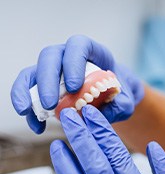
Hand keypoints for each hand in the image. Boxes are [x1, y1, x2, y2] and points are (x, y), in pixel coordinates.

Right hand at [11, 35, 143, 133]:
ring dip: (27, 92)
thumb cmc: (119, 95)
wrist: (114, 98)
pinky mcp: (46, 86)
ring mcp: (55, 71)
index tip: (73, 86)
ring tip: (28, 112)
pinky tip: (37, 126)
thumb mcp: (126, 101)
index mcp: (92, 53)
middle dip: (47, 80)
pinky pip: (31, 93)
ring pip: (33, 72)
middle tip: (50, 104)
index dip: (73, 62)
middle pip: (50, 57)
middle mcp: (69, 57)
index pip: (79, 45)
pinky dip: (30, 109)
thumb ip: (119, 106)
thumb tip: (96, 116)